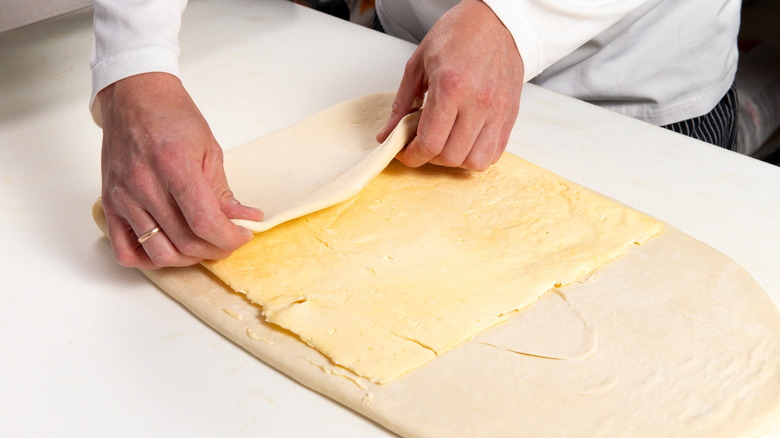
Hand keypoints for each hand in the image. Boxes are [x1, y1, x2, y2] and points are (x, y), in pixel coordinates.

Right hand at [98, 72, 262, 268]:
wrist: (134, 97)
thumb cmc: (172, 117)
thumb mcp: (209, 148)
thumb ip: (222, 190)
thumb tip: (242, 220)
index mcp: (174, 165)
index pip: (205, 222)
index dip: (230, 238)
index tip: (242, 235)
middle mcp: (144, 184)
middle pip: (185, 242)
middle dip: (216, 249)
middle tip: (228, 240)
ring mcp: (123, 197)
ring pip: (159, 253)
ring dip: (188, 258)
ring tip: (202, 244)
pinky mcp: (110, 205)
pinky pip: (126, 251)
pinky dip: (149, 259)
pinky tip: (169, 247)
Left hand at [377, 0, 523, 170]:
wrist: (497, 21)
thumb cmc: (458, 35)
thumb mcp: (419, 63)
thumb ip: (402, 104)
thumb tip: (388, 135)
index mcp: (452, 86)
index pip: (430, 143)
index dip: (412, 155)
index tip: (405, 152)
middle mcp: (478, 101)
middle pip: (451, 156)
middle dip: (430, 158)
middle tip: (422, 144)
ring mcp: (498, 110)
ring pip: (475, 161)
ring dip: (455, 160)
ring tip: (445, 143)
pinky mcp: (510, 114)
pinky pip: (494, 152)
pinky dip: (476, 155)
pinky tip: (465, 141)